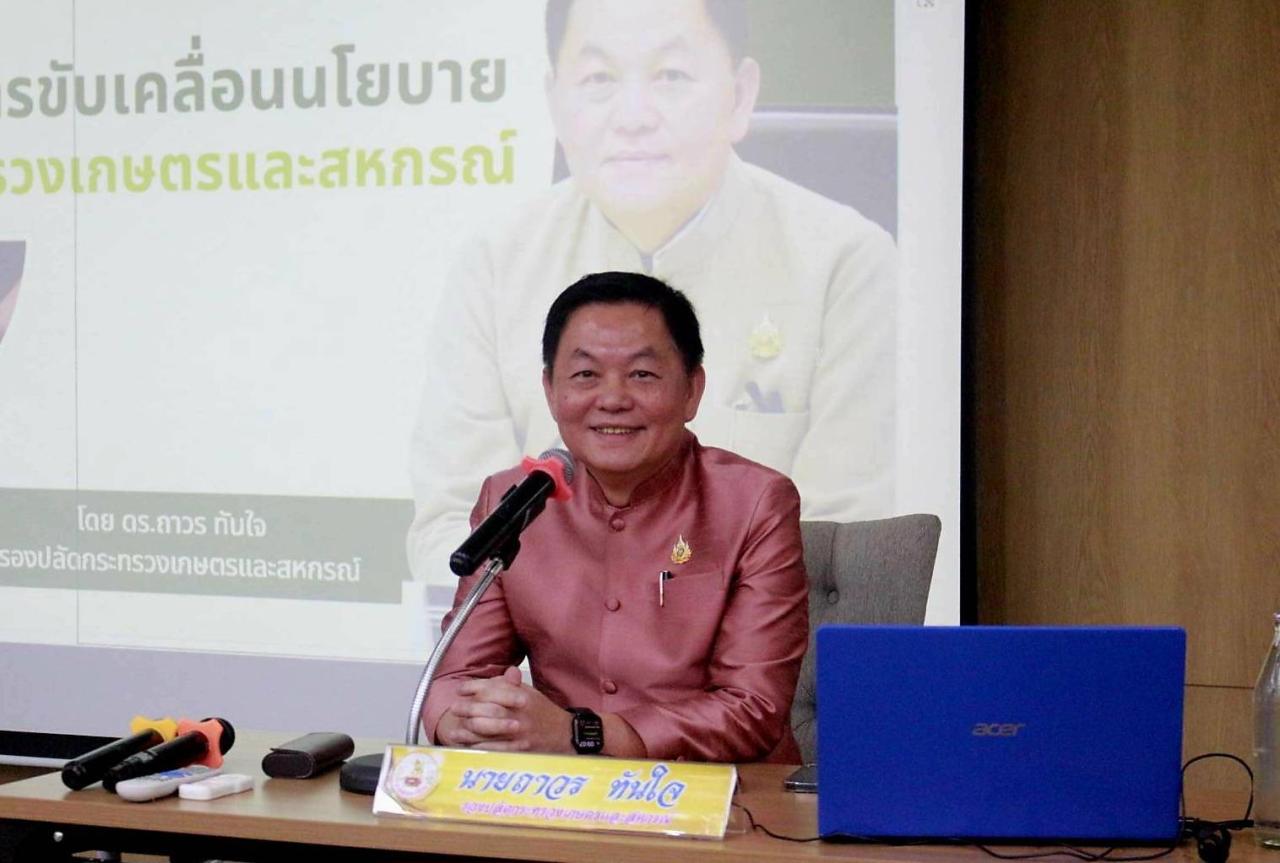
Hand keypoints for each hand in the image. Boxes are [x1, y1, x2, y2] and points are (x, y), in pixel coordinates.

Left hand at [435, 666, 572, 753]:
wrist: (563, 734)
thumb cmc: (543, 712)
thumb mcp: (530, 693)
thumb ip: (513, 685)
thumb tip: (505, 671)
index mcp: (521, 697)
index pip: (493, 689)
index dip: (474, 688)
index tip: (461, 689)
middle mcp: (519, 714)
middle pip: (488, 709)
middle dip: (467, 708)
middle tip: (454, 708)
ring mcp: (519, 733)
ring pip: (489, 731)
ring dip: (468, 731)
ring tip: (455, 730)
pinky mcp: (519, 750)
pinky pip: (495, 749)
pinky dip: (480, 748)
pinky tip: (468, 747)